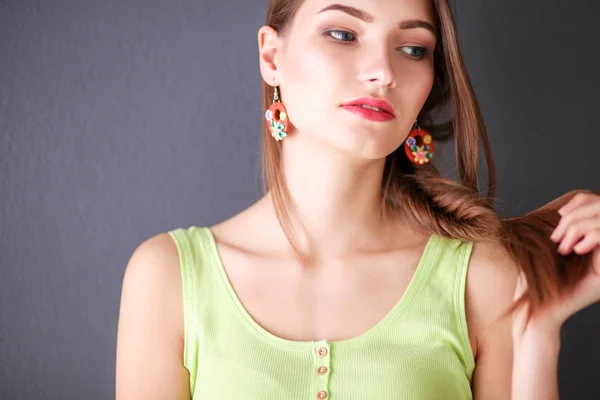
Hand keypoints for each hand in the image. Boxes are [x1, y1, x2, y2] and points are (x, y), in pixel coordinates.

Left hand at [513, 192, 599, 337]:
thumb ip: (560, 229)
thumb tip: (563, 207)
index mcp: (593, 242)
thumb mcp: (544, 249)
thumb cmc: (534, 282)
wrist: (536, 312)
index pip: (599, 205)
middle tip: (558, 235)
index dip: (581, 203)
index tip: (560, 216)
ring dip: (579, 226)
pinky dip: (589, 236)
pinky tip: (574, 251)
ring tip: (563, 246)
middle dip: (578, 215)